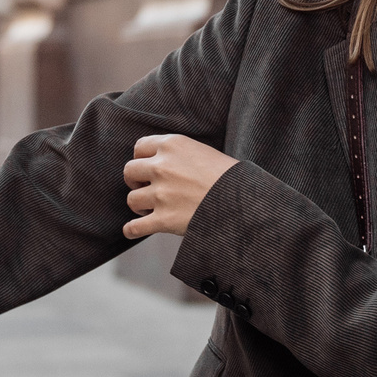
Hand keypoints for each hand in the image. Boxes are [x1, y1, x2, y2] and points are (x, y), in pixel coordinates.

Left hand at [122, 134, 237, 239]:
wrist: (246, 202)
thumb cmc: (230, 178)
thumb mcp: (203, 152)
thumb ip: (179, 154)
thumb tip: (161, 163)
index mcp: (172, 145)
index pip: (140, 147)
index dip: (141, 159)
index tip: (146, 169)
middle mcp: (162, 166)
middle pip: (129, 171)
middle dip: (135, 181)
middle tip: (145, 189)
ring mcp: (162, 193)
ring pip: (132, 199)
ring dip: (139, 206)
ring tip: (150, 210)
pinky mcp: (164, 219)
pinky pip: (135, 227)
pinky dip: (131, 230)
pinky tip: (131, 231)